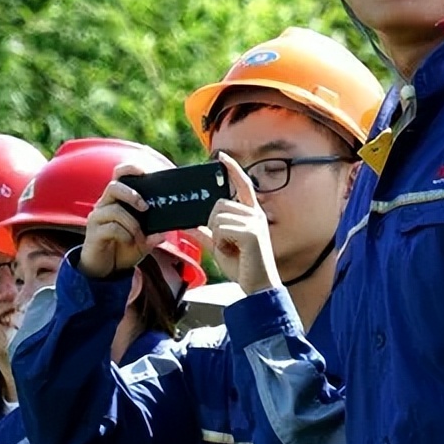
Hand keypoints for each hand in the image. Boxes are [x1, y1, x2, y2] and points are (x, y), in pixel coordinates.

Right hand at [80, 162, 168, 277]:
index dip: (129, 169)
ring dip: (132, 223)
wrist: (104, 270)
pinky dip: (124, 235)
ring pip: (114, 209)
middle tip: (145, 208)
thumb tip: (163, 233)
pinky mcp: (93, 232)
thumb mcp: (143, 242)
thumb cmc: (123, 249)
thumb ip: (153, 236)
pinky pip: (111, 228)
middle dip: (132, 195)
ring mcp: (97, 218)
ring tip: (138, 236)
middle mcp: (104, 205)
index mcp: (117, 201)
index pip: (119, 176)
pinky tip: (128, 242)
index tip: (144, 172)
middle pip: (114, 186)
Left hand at [196, 153, 278, 294]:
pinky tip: (234, 252)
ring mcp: (254, 222)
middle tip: (227, 245)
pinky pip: (221, 229)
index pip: (243, 185)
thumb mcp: (219, 248)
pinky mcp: (251, 232)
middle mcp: (255, 214)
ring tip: (232, 250)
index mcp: (251, 214)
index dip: (233, 170)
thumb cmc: (242, 267)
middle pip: (219, 205)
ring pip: (217, 217)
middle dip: (214, 225)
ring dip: (218, 237)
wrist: (257, 287)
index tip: (222, 157)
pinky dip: (221, 243)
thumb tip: (186, 225)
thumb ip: (206, 234)